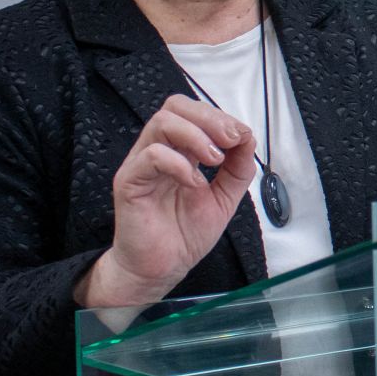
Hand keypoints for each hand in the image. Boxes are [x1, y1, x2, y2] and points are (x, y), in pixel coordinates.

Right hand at [75, 95, 254, 307]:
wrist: (162, 269)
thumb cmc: (185, 234)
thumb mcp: (224, 198)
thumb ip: (237, 169)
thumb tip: (248, 138)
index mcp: (179, 150)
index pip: (193, 112)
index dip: (220, 117)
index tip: (241, 137)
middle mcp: (158, 150)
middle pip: (175, 106)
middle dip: (209, 117)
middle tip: (230, 140)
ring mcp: (141, 164)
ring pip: (161, 123)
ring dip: (196, 136)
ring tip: (215, 161)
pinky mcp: (129, 182)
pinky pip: (151, 156)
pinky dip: (179, 163)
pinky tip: (194, 182)